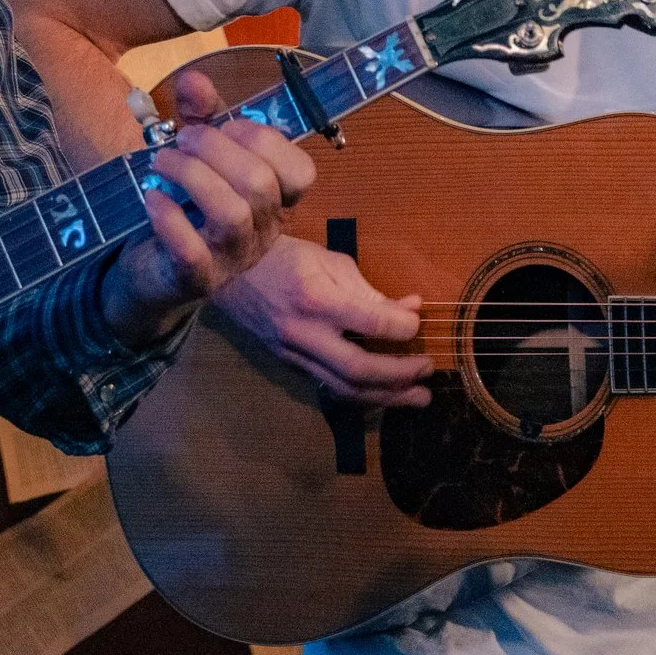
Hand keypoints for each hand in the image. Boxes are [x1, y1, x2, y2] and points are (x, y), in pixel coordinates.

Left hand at [101, 69, 315, 345]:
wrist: (150, 267)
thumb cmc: (184, 205)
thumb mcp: (197, 154)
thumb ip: (201, 115)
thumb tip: (194, 80)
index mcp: (274, 200)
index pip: (300, 172)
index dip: (263, 139)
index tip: (225, 128)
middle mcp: (262, 232)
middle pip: (260, 184)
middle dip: (215, 148)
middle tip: (181, 140)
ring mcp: (233, 259)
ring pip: (232, 214)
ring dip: (190, 175)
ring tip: (160, 163)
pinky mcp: (198, 279)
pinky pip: (192, 251)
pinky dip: (168, 218)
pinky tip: (152, 197)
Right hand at [210, 234, 430, 406]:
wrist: (227, 275)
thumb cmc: (281, 257)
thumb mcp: (327, 260)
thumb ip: (369, 290)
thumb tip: (411, 307)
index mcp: (316, 298)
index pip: (371, 323)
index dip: (403, 328)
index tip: (419, 324)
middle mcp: (304, 333)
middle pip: (359, 369)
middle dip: (401, 375)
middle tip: (428, 369)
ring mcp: (293, 354)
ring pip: (345, 389)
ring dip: (388, 397)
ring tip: (419, 396)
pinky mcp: (289, 365)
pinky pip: (330, 386)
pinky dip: (362, 394)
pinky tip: (385, 393)